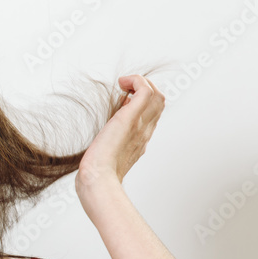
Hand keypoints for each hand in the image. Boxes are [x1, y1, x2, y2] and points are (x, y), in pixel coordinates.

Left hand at [76, 75, 165, 191]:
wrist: (98, 178)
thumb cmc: (98, 171)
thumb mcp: (108, 154)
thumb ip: (111, 142)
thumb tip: (108, 130)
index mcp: (141, 139)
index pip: (153, 113)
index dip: (143, 102)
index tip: (124, 99)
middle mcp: (145, 131)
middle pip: (159, 102)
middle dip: (146, 88)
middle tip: (126, 88)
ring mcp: (140, 124)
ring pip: (157, 95)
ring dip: (142, 83)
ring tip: (124, 84)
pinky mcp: (129, 118)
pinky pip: (145, 91)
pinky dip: (137, 80)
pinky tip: (122, 83)